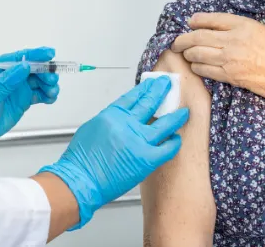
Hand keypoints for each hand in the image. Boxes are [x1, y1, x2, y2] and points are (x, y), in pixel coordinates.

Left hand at [0, 47, 59, 158]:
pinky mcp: (24, 99)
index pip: (19, 57)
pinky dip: (47, 95)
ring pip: (39, 80)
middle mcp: (10, 74)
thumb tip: (25, 66)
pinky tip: (51, 98)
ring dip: (48, 84)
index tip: (49, 54)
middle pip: (33, 68)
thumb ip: (8, 80)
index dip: (36, 54)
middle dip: (45, 72)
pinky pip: (40, 93)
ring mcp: (18, 86)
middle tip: (51, 80)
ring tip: (52, 92)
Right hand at [39, 77, 188, 229]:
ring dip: (176, 116)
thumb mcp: (92, 129)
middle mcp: (128, 124)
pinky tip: (177, 140)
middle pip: (150, 103)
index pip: (133, 96)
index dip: (145, 89)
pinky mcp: (147, 159)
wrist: (80, 180)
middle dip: (160, 91)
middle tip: (167, 85)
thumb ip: (110, 121)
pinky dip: (174, 143)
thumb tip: (122, 119)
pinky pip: (167, 148)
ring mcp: (139, 141)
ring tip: (184, 112)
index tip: (152, 84)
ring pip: (165, 124)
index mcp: (113, 115)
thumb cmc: (80, 160)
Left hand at [171, 13, 264, 102]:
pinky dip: (196, 66)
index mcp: (242, 25)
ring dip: (187, 53)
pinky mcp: (228, 75)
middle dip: (182, 39)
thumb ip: (237, 25)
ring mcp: (229, 58)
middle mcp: (233, 40)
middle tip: (176, 42)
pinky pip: (203, 69)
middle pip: (197, 37)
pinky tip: (197, 64)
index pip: (211, 19)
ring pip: (196, 53)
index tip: (190, 22)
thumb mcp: (260, 28)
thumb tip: (214, 25)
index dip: (196, 20)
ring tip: (186, 53)